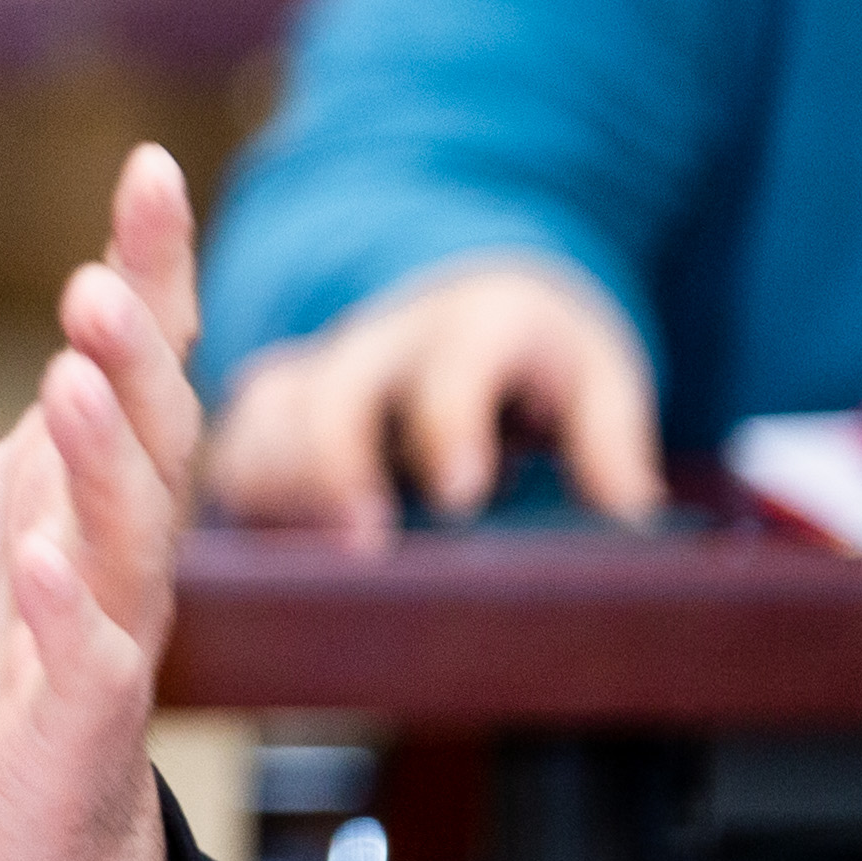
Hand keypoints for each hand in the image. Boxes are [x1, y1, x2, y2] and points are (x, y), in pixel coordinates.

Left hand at [0, 148, 206, 860]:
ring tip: (72, 377)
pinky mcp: (83, 722)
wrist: (2, 822)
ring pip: (133, 534)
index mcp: (92, 473)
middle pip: (155, 429)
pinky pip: (92, 662)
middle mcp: (121, 539)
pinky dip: (69, 612)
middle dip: (135, 355)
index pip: (140, 352)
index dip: (156, 262)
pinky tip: (42, 564)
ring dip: (110, 457)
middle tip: (99, 281)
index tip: (153, 164)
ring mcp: (113, 629)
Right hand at [203, 253, 657, 543]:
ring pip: (268, 419)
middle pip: (335, 393)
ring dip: (281, 489)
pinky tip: (273, 555)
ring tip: (310, 567)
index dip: (449, 427)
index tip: (460, 494)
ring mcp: (319, 369)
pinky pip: (233, 444)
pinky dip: (244, 496)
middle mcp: (385, 340)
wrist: (471, 293)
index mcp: (477, 325)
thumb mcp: (600, 378)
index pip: (455, 368)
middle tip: (363, 547)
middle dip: (336, 467)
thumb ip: (611, 440)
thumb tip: (628, 517)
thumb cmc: (541, 356)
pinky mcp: (276, 405)